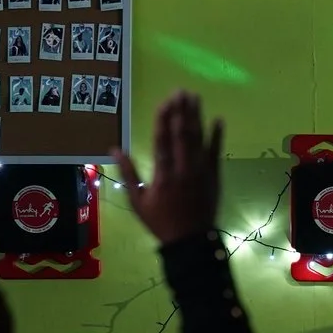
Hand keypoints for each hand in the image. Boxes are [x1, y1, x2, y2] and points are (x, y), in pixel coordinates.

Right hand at [115, 91, 225, 243]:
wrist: (190, 241)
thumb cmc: (160, 221)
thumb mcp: (137, 200)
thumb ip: (129, 173)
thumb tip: (114, 149)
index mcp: (162, 174)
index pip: (161, 140)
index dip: (163, 119)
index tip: (164, 102)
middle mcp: (183, 169)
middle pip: (182, 134)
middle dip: (181, 111)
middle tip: (180, 91)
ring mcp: (201, 172)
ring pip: (198, 139)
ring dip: (197, 117)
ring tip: (194, 97)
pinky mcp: (214, 176)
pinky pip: (216, 152)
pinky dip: (217, 136)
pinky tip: (218, 119)